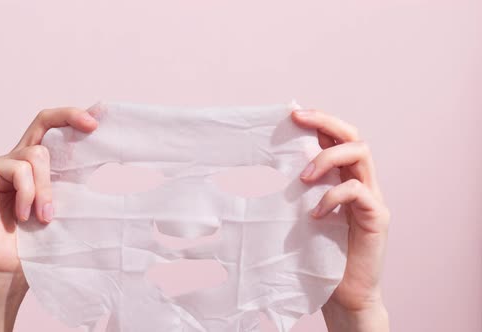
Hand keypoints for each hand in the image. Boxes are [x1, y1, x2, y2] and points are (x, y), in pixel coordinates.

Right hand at [0, 107, 98, 331]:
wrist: (8, 269)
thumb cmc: (38, 243)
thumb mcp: (67, 208)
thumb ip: (78, 184)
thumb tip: (113, 168)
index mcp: (42, 167)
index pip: (58, 132)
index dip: (76, 119)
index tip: (101, 117)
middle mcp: (22, 159)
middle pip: (44, 121)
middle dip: (69, 116)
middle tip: (91, 125)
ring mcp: (3, 164)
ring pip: (37, 154)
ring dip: (47, 188)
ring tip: (45, 217)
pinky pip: (19, 169)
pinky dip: (28, 193)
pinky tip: (24, 216)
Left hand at [291, 109, 389, 331]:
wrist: (344, 294)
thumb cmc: (317, 254)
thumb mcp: (300, 215)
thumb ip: (294, 193)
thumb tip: (258, 171)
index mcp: (342, 178)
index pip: (337, 138)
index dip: (319, 121)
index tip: (292, 113)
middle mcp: (361, 182)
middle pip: (353, 136)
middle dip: (326, 122)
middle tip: (299, 119)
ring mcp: (372, 198)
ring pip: (361, 154)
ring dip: (327, 158)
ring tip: (302, 178)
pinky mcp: (377, 217)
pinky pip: (359, 192)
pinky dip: (333, 196)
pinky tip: (315, 214)